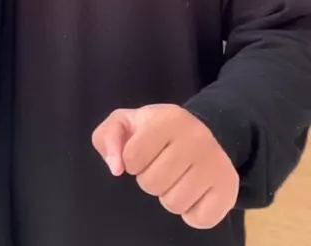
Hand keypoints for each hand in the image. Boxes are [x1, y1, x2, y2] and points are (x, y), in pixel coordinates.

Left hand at [92, 104, 238, 229]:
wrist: (206, 133)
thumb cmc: (157, 131)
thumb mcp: (128, 123)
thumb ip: (108, 137)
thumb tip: (115, 168)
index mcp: (169, 118)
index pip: (132, 157)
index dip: (131, 161)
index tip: (142, 153)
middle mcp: (197, 137)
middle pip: (152, 184)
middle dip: (149, 179)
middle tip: (161, 166)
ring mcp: (216, 164)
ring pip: (174, 203)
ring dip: (169, 196)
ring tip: (176, 178)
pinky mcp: (228, 189)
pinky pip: (198, 219)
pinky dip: (192, 213)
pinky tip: (194, 192)